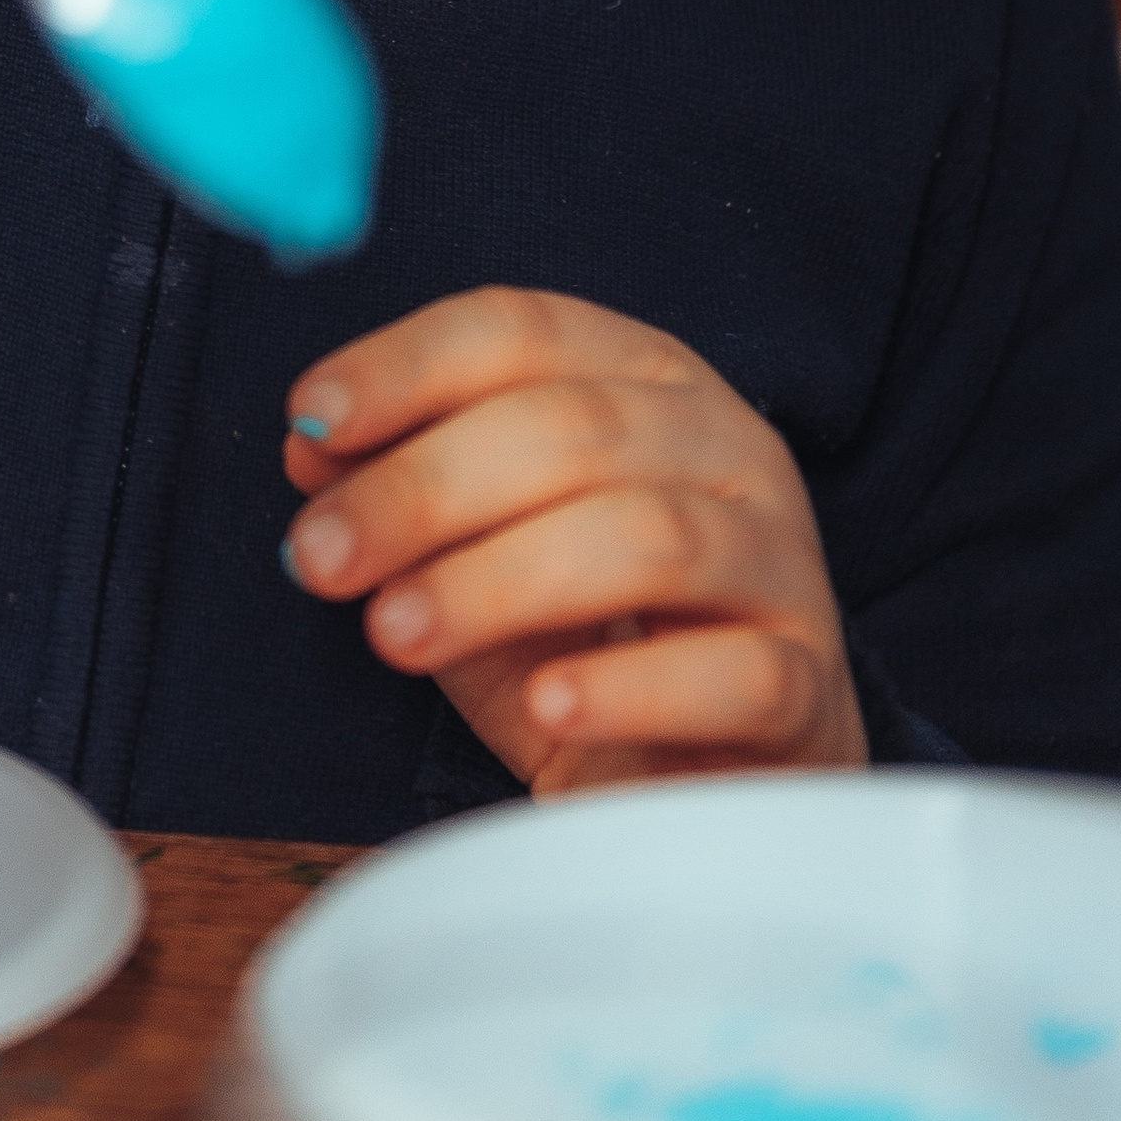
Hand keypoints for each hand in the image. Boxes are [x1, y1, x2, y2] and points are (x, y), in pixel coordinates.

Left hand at [281, 288, 866, 792]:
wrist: (708, 789)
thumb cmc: (584, 645)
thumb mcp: (470, 559)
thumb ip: (401, 497)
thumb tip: (312, 444)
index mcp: (646, 383)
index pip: (525, 331)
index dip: (410, 365)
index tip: (312, 418)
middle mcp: (728, 448)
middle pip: (574, 430)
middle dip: (425, 488)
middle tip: (323, 557)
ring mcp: (784, 566)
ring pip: (649, 538)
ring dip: (498, 580)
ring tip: (397, 632)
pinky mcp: (809, 690)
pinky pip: (735, 673)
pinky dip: (632, 683)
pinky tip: (548, 702)